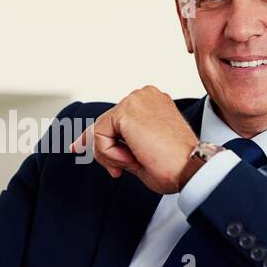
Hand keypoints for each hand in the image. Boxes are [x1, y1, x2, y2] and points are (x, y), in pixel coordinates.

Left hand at [70, 86, 199, 193]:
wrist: (190, 168)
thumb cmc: (176, 165)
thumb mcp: (143, 151)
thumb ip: (123, 144)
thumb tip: (100, 148)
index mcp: (152, 102)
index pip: (115, 116)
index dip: (92, 134)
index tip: (76, 146)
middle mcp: (143, 95)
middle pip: (105, 123)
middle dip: (104, 150)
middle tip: (117, 170)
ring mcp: (135, 100)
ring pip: (101, 131)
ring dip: (112, 155)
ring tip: (135, 162)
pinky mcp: (126, 111)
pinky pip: (100, 136)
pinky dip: (110, 154)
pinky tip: (132, 158)